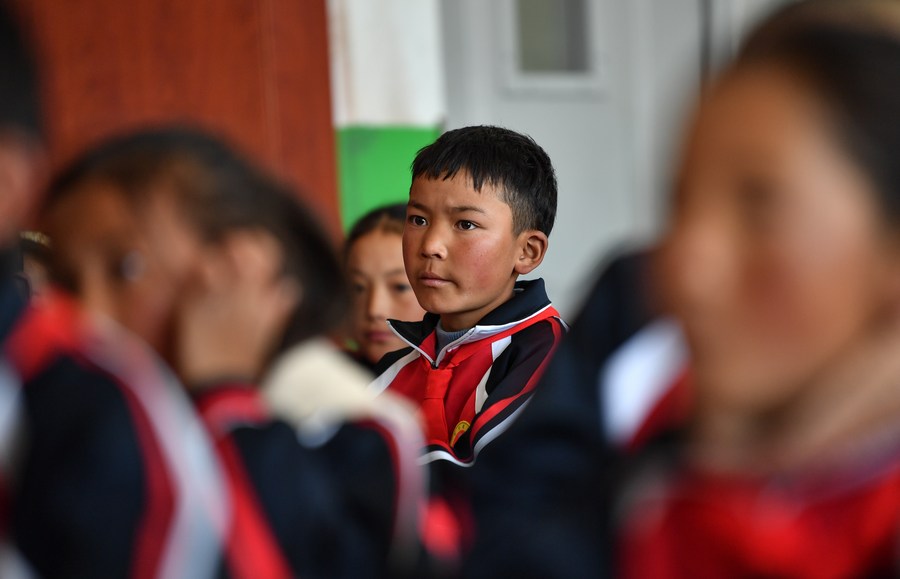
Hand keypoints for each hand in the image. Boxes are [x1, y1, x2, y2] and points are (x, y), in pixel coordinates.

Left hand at [176, 230, 299, 386]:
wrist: (220, 386)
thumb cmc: (245, 362)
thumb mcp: (268, 333)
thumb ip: (278, 308)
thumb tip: (289, 286)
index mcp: (265, 298)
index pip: (267, 254)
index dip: (259, 244)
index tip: (252, 248)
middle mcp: (244, 293)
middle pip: (240, 246)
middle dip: (234, 244)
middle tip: (227, 252)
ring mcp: (217, 297)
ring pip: (214, 257)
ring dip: (211, 260)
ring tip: (208, 271)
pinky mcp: (192, 306)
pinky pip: (190, 279)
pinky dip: (193, 278)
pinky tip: (195, 288)